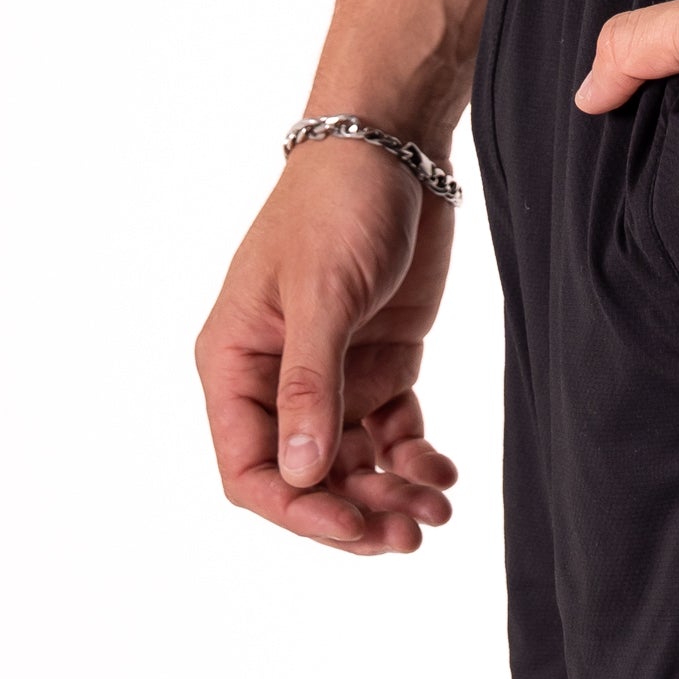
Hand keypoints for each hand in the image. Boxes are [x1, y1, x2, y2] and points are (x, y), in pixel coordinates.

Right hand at [194, 145, 463, 554]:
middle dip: (355, 511)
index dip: (297, 508)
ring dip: (390, 493)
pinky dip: (414, 459)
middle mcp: (275, 380)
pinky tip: (443, 470)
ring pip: (352, 465)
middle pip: (306, 478)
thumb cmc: (339, 205)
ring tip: (437, 507)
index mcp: (235, 363)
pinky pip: (390, 434)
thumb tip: (303, 474)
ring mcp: (330, 375)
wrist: (394, 145)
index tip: (352, 524)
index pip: (249, 468)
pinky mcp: (378, 364)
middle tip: (410, 533)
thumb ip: (310, 384)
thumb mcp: (322, 292)